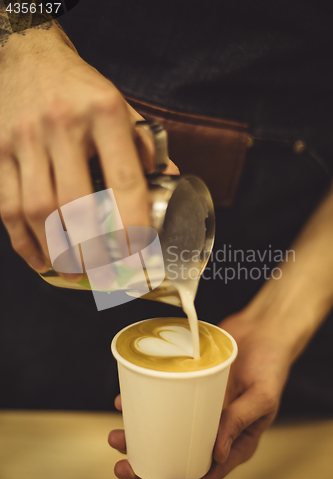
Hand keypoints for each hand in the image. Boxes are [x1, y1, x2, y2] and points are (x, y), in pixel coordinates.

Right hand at [0, 27, 176, 275]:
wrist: (30, 56)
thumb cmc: (83, 89)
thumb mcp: (122, 108)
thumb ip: (145, 148)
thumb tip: (170, 186)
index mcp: (104, 113)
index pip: (124, 179)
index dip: (133, 223)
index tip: (139, 252)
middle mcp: (63, 125)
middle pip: (76, 204)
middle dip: (92, 249)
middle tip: (105, 272)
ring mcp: (26, 139)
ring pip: (38, 210)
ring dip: (57, 251)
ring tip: (74, 273)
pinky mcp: (0, 151)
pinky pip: (8, 206)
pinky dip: (23, 242)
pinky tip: (41, 260)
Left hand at [108, 313, 292, 478]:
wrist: (263, 331)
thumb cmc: (270, 366)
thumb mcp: (262, 396)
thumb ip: (240, 421)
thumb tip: (217, 454)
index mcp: (235, 439)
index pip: (209, 470)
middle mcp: (213, 427)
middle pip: (178, 454)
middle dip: (149, 465)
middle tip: (124, 466)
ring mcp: (198, 407)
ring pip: (164, 428)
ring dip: (138, 436)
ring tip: (116, 435)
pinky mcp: (187, 385)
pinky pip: (162, 397)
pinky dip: (143, 401)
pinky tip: (124, 401)